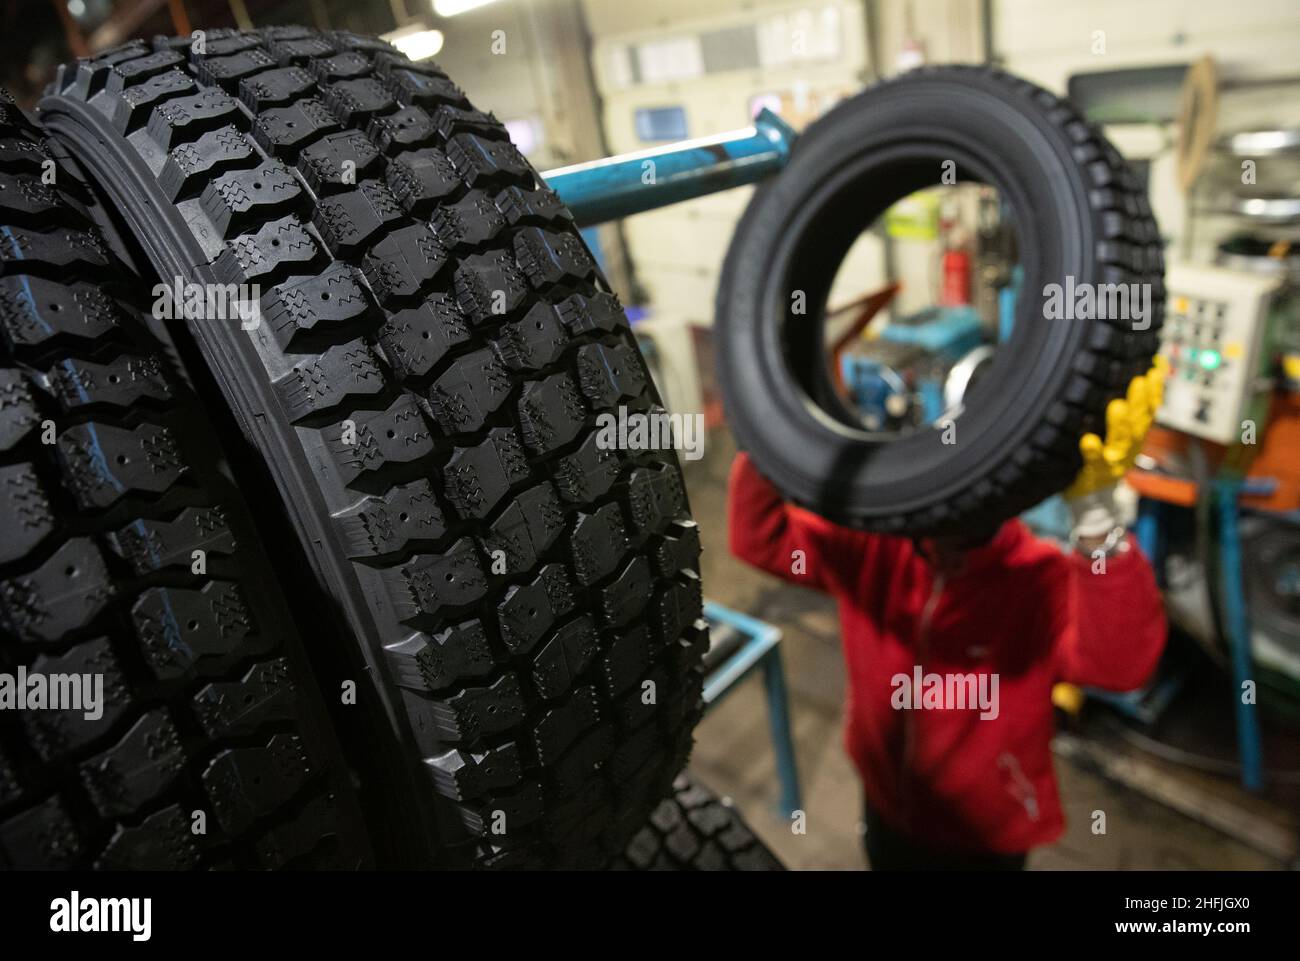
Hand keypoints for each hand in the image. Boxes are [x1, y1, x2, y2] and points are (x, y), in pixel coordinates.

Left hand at [1064, 356, 1166, 499]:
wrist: (1090, 497)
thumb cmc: (1102, 457)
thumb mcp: (1118, 434)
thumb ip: (1127, 409)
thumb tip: (1140, 373)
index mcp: (1135, 435)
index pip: (1150, 410)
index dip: (1154, 391)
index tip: (1154, 370)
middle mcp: (1128, 449)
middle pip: (1139, 423)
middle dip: (1142, 402)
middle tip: (1140, 379)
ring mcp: (1112, 463)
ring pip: (1122, 442)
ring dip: (1122, 424)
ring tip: (1118, 406)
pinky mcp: (1092, 475)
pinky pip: (1094, 463)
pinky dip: (1092, 451)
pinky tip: (1089, 441)